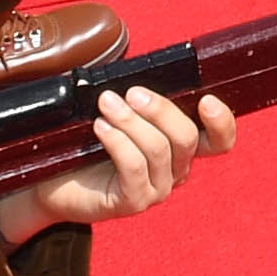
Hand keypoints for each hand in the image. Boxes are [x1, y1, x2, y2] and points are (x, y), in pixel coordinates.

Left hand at [0, 85, 238, 244]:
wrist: (54, 180)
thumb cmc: (88, 143)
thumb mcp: (121, 114)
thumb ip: (139, 99)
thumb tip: (140, 73)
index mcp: (180, 148)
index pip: (219, 141)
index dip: (222, 122)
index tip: (206, 100)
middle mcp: (175, 171)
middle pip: (187, 138)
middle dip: (160, 110)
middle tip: (131, 93)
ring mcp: (156, 190)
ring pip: (159, 150)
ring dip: (131, 121)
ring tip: (106, 105)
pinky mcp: (133, 202)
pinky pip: (134, 169)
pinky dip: (118, 143)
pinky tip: (100, 128)